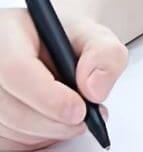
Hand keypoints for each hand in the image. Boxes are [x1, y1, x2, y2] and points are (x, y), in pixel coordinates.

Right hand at [0, 7, 123, 151]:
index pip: (16, 68)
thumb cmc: (70, 42)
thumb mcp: (98, 37)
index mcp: (8, 30)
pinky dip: (34, 140)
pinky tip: (52, 122)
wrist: (55, 50)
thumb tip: (95, 89)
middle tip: (84, 119)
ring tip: (72, 116)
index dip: (47, 96)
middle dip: (53, 121)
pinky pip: (7, 143)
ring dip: (46, 132)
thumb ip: (105, 55)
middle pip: (10, 107)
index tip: (79, 110)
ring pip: (8, 128)